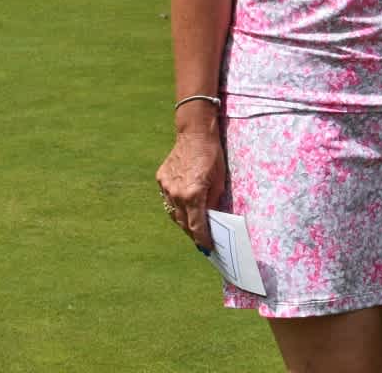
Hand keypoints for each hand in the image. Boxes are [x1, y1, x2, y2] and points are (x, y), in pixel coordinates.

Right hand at [156, 129, 226, 249]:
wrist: (194, 134)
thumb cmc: (212, 155)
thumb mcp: (220, 179)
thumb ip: (215, 201)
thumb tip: (212, 218)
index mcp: (193, 194)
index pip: (197, 225)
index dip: (203, 239)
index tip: (207, 248)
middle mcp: (176, 194)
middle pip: (183, 222)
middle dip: (193, 233)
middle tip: (201, 241)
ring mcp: (166, 187)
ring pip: (173, 213)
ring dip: (184, 221)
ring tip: (193, 227)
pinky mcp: (161, 180)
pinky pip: (168, 200)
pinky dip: (177, 206)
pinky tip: (184, 208)